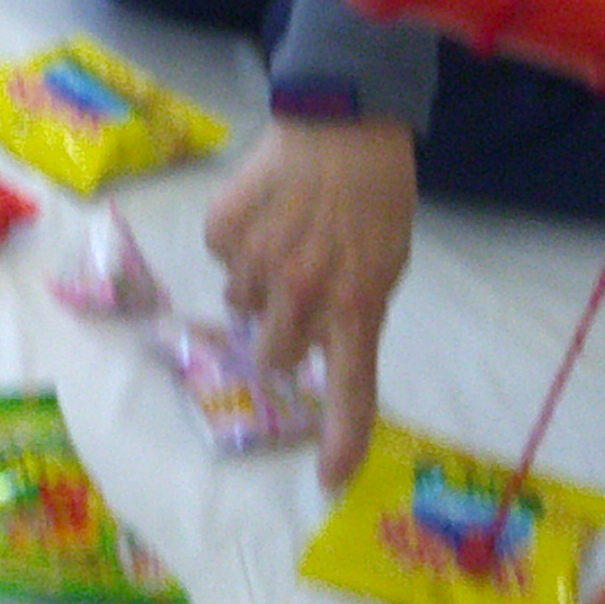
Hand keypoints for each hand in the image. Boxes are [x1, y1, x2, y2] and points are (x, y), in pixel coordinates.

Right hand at [206, 114, 418, 487]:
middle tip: (298, 297)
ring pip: (242, 303)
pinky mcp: (223, 228)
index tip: (329, 478)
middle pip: (275, 353)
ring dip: (259, 286)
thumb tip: (312, 342)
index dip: (341, 438)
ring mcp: (257, 261)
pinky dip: (238, 244)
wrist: (342, 125)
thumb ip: (351, 309)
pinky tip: (263, 214)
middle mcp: (302, 292)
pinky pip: (221, 257)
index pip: (350, 388)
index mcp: (354, 305)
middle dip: (284, 335)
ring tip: (285, 240)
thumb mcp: (383, 265)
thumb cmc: (376, 200)